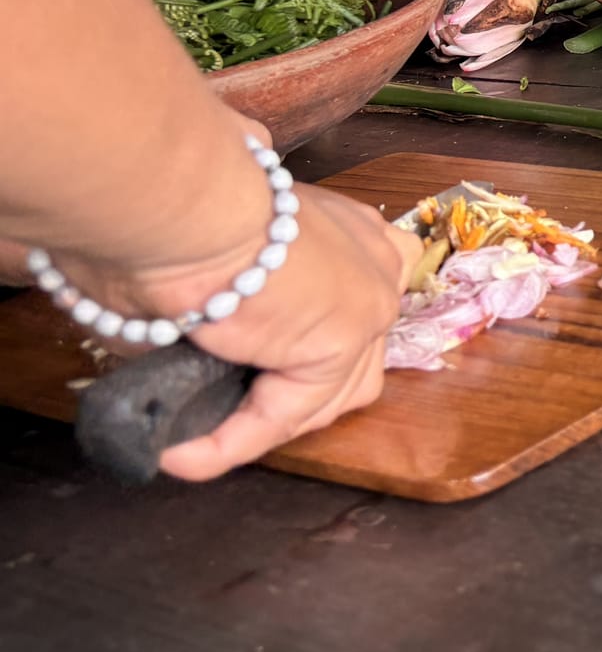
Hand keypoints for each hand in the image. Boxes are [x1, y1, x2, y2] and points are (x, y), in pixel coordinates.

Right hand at [71, 184, 416, 481]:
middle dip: (293, 395)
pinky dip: (230, 441)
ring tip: (195, 440)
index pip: (351, 304)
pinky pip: (283, 413)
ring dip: (261, 424)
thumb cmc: (177, 202)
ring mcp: (366, 305)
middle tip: (223, 413)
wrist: (179, 197)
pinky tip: (182, 454)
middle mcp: (374, 261)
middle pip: (353, 357)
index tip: (247, 369)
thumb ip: (226, 282)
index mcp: (348, 228)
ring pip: (326, 394)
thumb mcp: (211, 239)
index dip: (303, 347)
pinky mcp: (338, 343)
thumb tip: (187, 326)